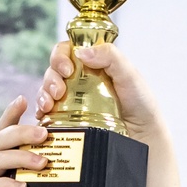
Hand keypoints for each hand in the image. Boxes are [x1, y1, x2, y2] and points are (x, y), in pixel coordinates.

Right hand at [0, 97, 47, 186]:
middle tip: (44, 133)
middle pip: (0, 140)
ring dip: (20, 158)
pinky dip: (7, 185)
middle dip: (22, 133)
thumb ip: (42, 176)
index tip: (24, 98)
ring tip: (42, 161)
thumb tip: (72, 162)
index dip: (11, 113)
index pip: (2, 130)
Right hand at [37, 41, 169, 140]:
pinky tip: (44, 117)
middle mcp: (79, 80)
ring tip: (48, 106)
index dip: (60, 57)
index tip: (67, 69)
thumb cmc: (141, 103)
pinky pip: (48, 114)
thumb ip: (110, 57)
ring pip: (47, 91)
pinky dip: (42, 113)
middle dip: (50, 79)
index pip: (66, 51)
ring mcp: (72, 101)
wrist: (144, 135)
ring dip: (43, 95)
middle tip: (58, 91)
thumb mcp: (129, 74)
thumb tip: (81, 52)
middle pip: (53, 71)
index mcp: (91, 65)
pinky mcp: (68, 120)